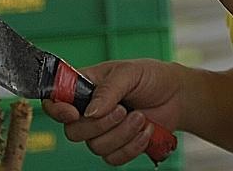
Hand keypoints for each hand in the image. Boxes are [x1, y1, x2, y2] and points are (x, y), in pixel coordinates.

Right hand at [45, 60, 183, 166]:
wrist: (177, 96)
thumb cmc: (151, 77)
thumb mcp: (129, 73)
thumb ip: (108, 90)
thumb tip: (90, 112)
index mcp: (85, 86)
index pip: (56, 99)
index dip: (56, 109)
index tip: (72, 113)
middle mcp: (89, 111)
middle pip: (74, 131)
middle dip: (100, 125)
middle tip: (123, 110)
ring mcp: (103, 131)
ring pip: (96, 147)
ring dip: (122, 134)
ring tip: (140, 117)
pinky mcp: (118, 147)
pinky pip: (113, 158)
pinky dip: (132, 146)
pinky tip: (146, 130)